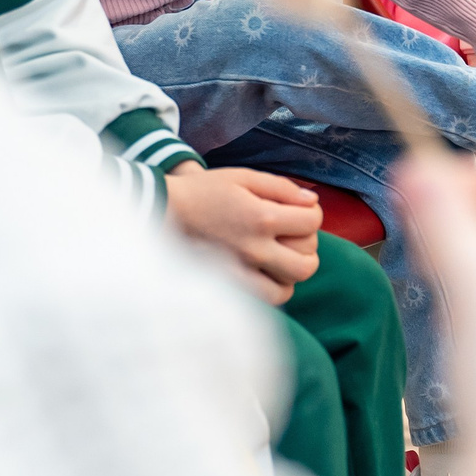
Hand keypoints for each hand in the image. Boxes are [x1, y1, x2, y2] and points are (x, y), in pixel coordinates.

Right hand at [164, 166, 320, 303]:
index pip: (312, 222)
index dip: (312, 213)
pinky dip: (277, 286)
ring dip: (294, 268)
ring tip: (283, 254)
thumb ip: (281, 188)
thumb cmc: (204, 192)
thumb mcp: (243, 177)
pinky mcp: (231, 285)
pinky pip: (270, 298)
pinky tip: (269, 270)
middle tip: (293, 232)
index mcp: (262, 217)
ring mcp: (243, 272)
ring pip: (291, 285)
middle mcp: (255, 249)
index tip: (300, 209)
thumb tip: (312, 201)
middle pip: (308, 260)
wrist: (163, 213)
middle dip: (309, 244)